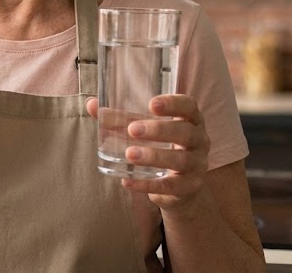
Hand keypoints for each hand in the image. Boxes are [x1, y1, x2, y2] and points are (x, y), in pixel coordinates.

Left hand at [86, 95, 210, 212]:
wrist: (178, 187)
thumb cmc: (159, 146)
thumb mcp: (144, 130)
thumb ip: (120, 118)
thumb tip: (91, 104)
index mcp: (191, 121)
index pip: (189, 107)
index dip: (174, 104)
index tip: (151, 103)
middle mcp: (200, 141)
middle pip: (186, 132)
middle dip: (159, 130)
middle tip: (132, 130)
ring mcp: (197, 166)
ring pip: (181, 160)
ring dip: (154, 156)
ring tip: (129, 154)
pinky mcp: (188, 188)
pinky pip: (170, 187)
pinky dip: (147, 185)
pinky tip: (127, 182)